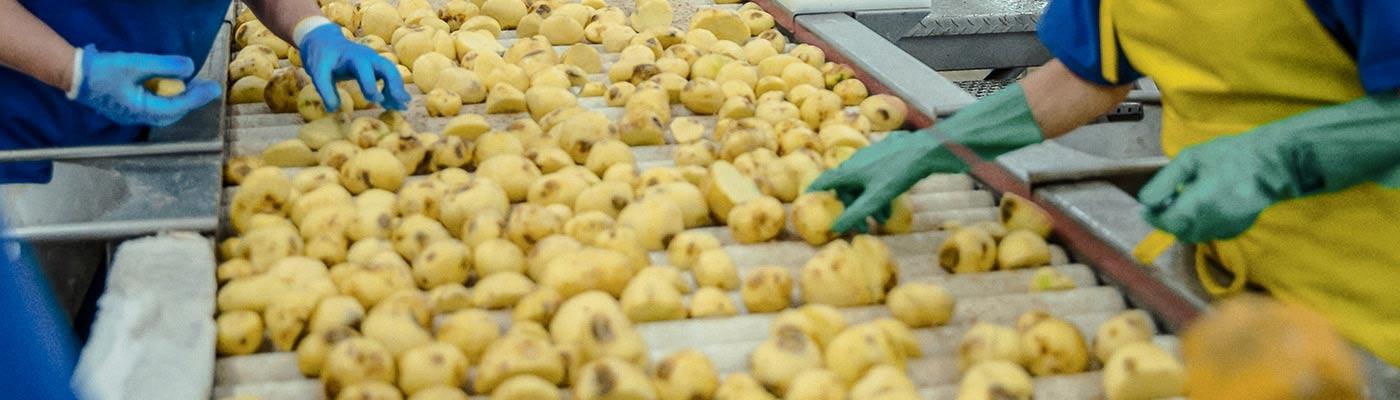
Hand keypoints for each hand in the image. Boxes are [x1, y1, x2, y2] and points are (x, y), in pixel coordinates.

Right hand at [71, 44, 220, 126]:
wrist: (74, 74)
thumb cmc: (103, 70)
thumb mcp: (136, 63)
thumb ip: (164, 65)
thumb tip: (189, 68)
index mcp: (140, 110)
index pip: (176, 107)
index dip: (197, 98)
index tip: (215, 89)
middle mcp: (138, 117)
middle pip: (172, 114)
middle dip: (191, 101)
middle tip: (208, 88)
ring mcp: (131, 115)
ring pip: (164, 112)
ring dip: (180, 99)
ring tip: (195, 86)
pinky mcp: (128, 109)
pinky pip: (154, 107)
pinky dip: (167, 98)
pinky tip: (173, 87)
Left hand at [298, 23, 409, 110]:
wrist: (325, 42)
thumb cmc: (321, 58)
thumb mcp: (317, 73)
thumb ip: (325, 90)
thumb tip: (334, 109)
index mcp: (353, 57)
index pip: (365, 69)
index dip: (371, 85)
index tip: (376, 100)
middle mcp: (368, 57)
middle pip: (387, 68)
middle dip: (395, 85)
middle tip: (400, 103)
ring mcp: (374, 60)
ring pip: (392, 73)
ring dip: (398, 89)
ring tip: (402, 107)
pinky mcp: (375, 66)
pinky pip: (389, 76)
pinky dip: (394, 89)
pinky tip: (394, 103)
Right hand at [807, 131, 952, 232]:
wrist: (924, 150)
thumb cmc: (897, 173)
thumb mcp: (876, 198)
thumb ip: (856, 213)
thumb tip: (835, 228)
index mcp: (848, 171)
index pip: (824, 181)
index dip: (815, 191)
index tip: (808, 199)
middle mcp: (855, 162)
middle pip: (846, 188)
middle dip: (853, 208)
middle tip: (863, 227)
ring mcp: (870, 158)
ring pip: (862, 184)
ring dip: (868, 203)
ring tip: (882, 219)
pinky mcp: (884, 156)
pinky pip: (873, 177)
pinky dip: (877, 192)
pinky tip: (890, 203)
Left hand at [1138, 134, 1291, 242]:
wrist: (1273, 165)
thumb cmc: (1230, 156)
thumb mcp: (1191, 159)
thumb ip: (1165, 182)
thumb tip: (1146, 201)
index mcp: (1198, 204)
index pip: (1166, 222)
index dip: (1152, 217)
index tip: (1144, 209)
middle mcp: (1211, 222)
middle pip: (1177, 231)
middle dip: (1165, 220)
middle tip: (1161, 204)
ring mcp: (1225, 229)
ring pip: (1193, 235)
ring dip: (1181, 224)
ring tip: (1181, 204)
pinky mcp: (1236, 230)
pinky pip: (1208, 234)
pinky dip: (1198, 226)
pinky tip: (1202, 209)